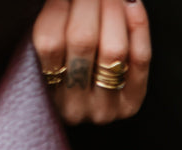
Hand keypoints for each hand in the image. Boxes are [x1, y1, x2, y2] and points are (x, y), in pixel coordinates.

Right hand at [32, 0, 150, 124]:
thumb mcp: (44, 52)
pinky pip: (139, 60)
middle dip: (88, 1)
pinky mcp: (131, 104)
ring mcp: (104, 108)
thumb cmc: (60, 69)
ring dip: (112, 10)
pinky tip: (132, 4)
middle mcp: (73, 106)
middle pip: (83, 40)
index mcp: (42, 91)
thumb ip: (52, 21)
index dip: (59, 4)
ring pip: (113, 49)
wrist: (86, 105)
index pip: (49, 41)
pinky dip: (139, 28)